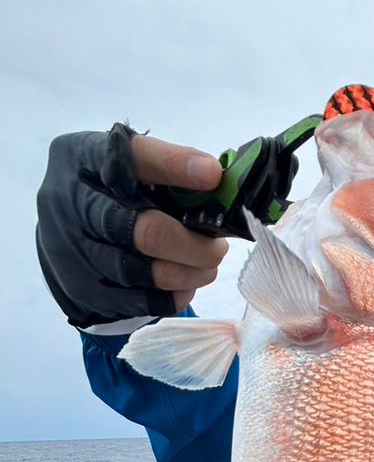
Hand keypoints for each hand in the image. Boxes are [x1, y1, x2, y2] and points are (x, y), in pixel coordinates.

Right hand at [37, 123, 226, 326]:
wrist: (66, 232)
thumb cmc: (110, 191)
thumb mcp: (128, 163)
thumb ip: (169, 165)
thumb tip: (215, 178)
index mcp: (82, 158)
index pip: (132, 158)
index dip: (175, 166)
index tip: (212, 176)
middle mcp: (70, 204)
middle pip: (147, 231)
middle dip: (194, 244)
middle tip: (218, 247)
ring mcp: (73, 252)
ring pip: (150, 273)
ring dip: (191, 272)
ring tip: (206, 264)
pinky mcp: (84, 292)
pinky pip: (146, 303)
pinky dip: (176, 294)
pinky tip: (184, 282)